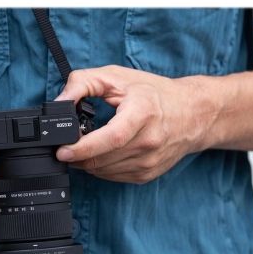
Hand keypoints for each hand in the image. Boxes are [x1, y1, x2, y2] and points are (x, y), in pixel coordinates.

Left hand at [54, 65, 209, 183]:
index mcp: (143, 113)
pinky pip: (113, 177)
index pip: (111, 138)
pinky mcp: (147, 174)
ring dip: (86, 163)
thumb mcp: (117, 77)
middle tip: (64, 147)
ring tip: (82, 147)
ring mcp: (149, 161)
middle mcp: (149, 141)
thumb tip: (59, 103)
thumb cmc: (154, 93)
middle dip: (76, 156)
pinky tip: (102, 153)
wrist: (193, 114)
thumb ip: (82, 84)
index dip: (83, 147)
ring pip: (104, 172)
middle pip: (102, 159)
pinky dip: (100, 167)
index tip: (62, 150)